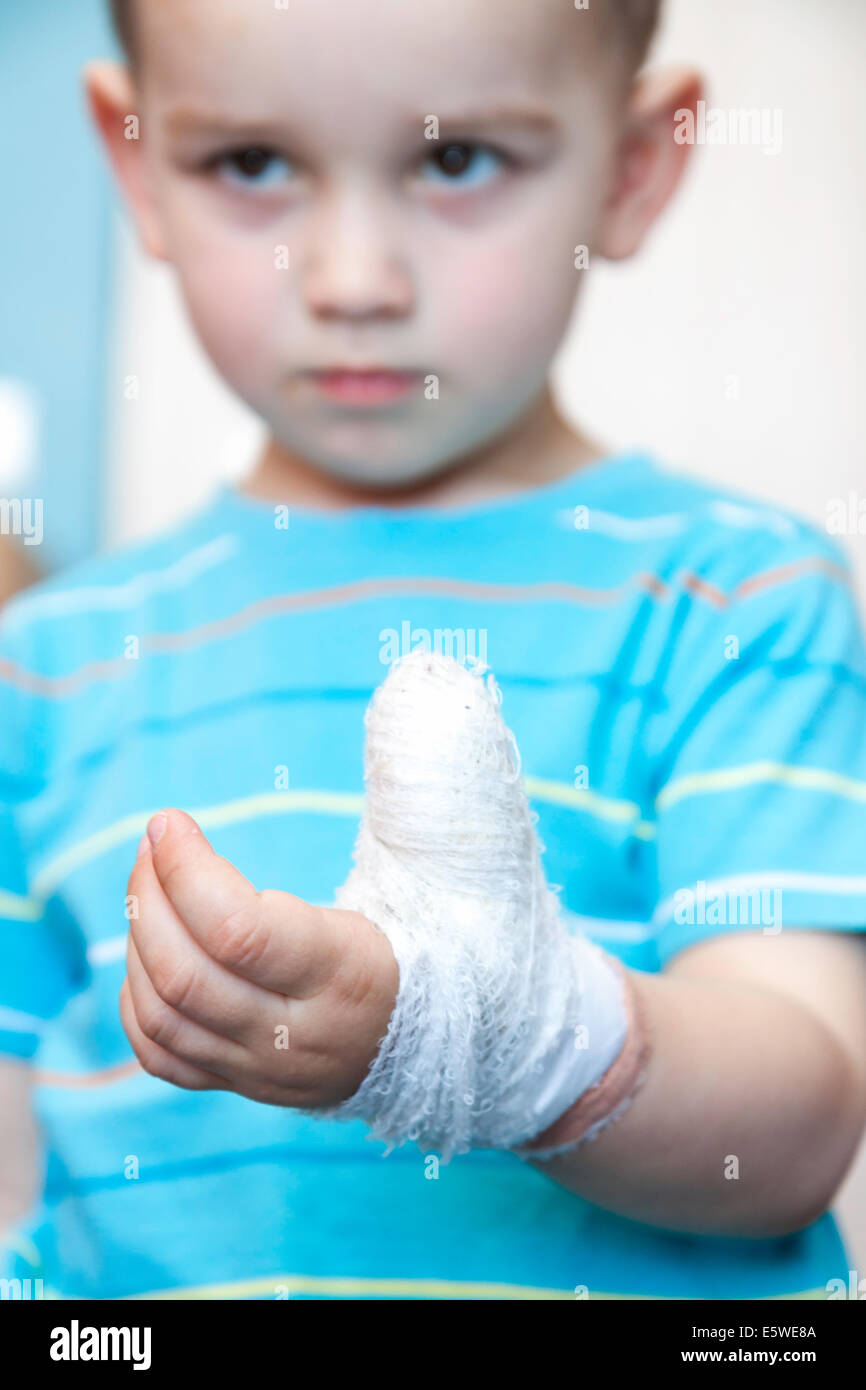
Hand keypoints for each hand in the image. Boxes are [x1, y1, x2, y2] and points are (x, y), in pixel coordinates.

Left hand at [120, 809, 398, 1107]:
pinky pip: (160, 1057)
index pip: (237, 930)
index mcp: (338, 975)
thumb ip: (275, 883)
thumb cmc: (379, 953)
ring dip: (137, 943)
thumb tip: (178, 837)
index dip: (185, 870)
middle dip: (149, 898)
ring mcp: (260, 1069)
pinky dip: (136, 1002)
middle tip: (150, 847)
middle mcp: (294, 1034)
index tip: (170, 824)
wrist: (410, 1042)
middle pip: (185, 974)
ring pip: (162, 1016)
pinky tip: (147, 960)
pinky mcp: (237, 1085)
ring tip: (149, 894)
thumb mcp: (362, 906)